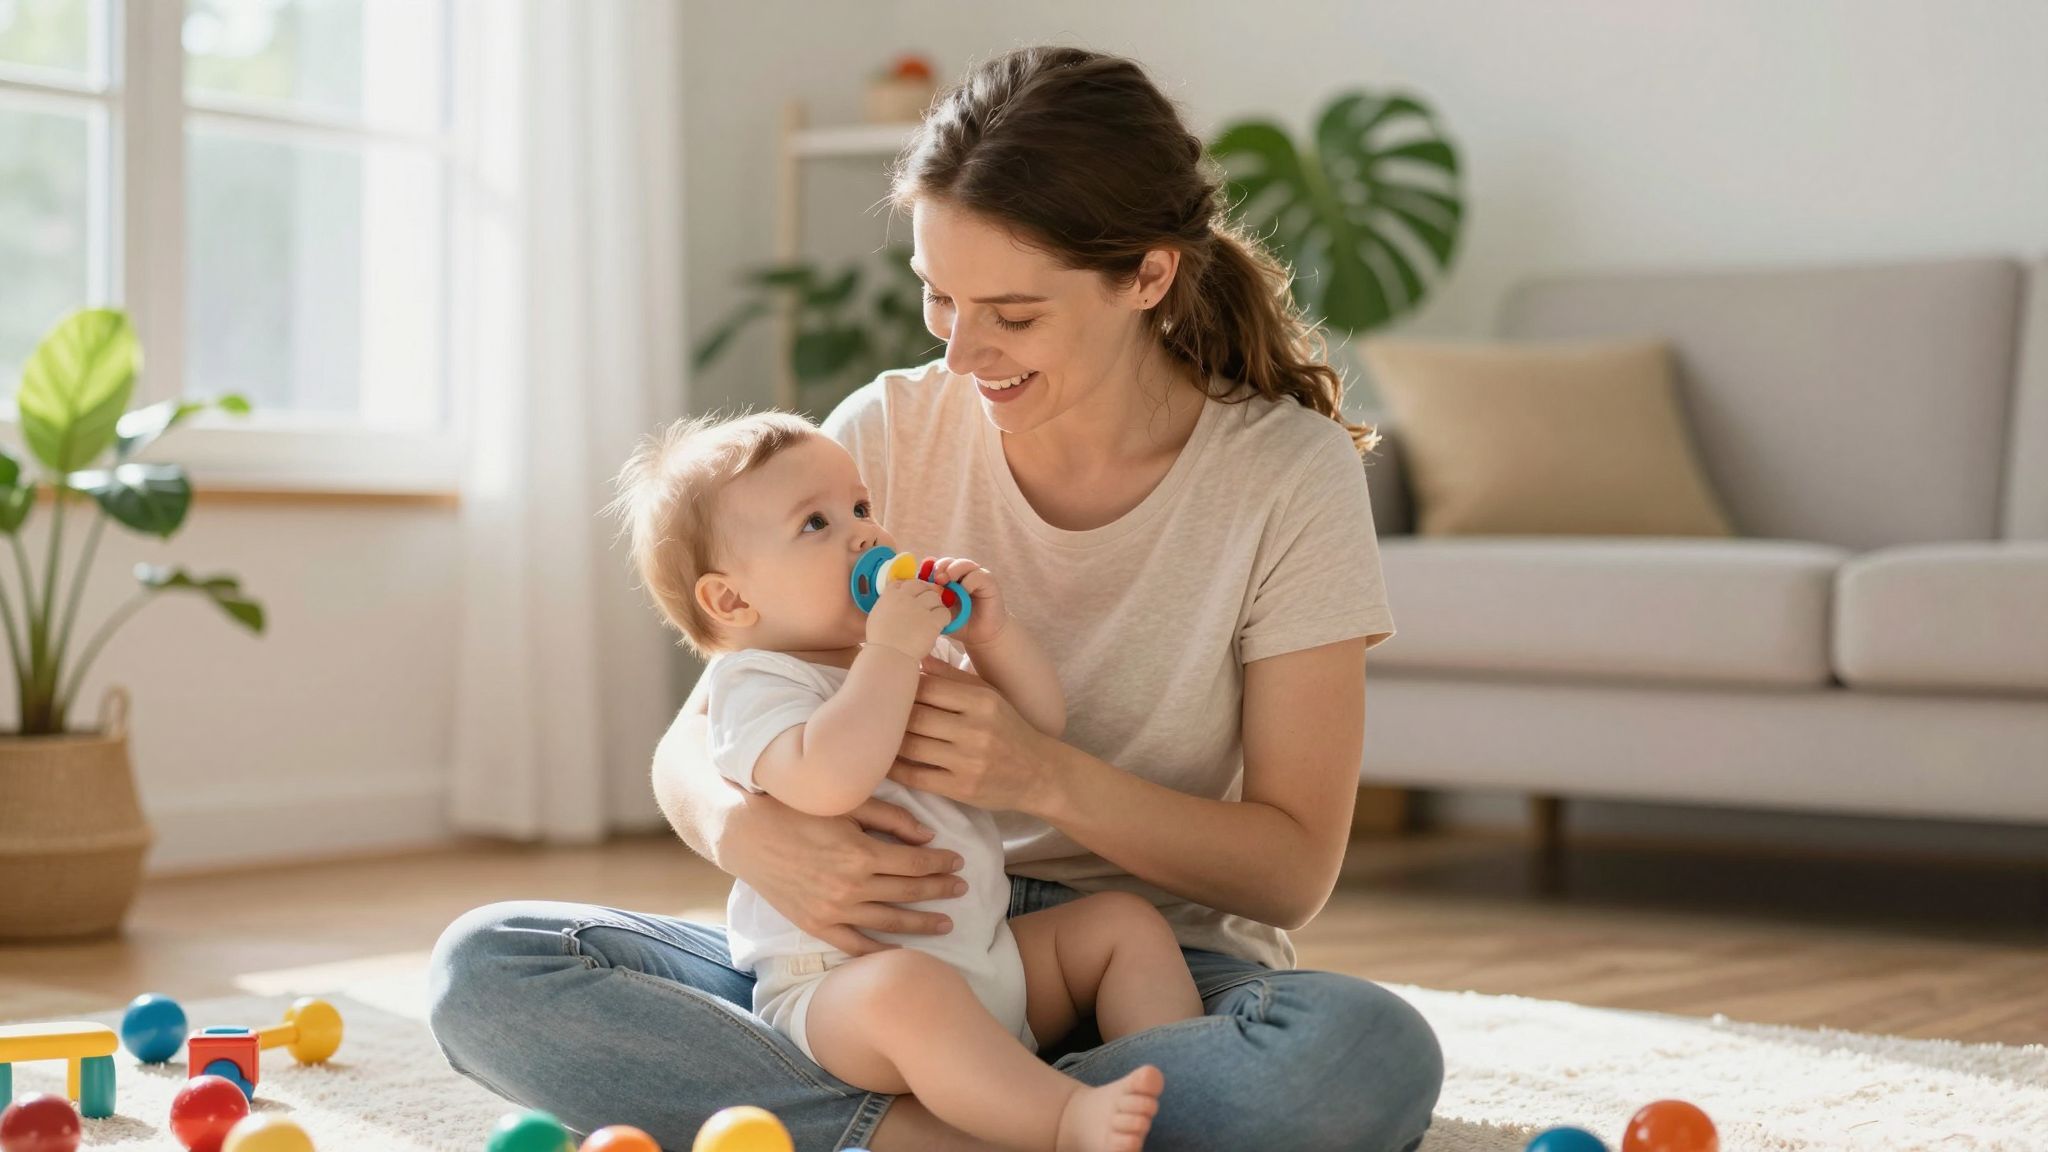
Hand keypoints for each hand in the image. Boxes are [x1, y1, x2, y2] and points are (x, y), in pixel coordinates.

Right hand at [725, 790, 966, 954]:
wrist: (746, 834)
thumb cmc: (796, 810)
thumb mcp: (846, 804)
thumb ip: (891, 818)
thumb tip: (928, 836)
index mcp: (861, 853)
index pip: (915, 863)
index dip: (941, 863)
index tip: (958, 861)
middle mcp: (851, 887)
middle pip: (909, 893)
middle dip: (940, 890)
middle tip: (962, 889)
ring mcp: (833, 911)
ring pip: (889, 922)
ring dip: (922, 924)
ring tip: (946, 924)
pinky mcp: (815, 925)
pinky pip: (854, 945)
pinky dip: (879, 951)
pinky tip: (900, 953)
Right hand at [866, 576, 948, 661]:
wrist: (889, 655)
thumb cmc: (880, 642)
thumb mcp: (876, 617)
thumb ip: (887, 605)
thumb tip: (894, 604)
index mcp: (890, 596)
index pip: (903, 583)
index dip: (910, 588)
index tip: (913, 596)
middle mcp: (905, 597)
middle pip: (921, 585)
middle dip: (926, 593)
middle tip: (928, 605)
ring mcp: (920, 608)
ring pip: (935, 597)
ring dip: (935, 605)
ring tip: (933, 617)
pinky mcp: (932, 620)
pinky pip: (944, 612)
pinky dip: (943, 618)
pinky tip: (939, 625)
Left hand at [889, 658, 1061, 814]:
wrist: (1041, 774)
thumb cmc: (1009, 729)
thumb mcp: (989, 697)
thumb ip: (952, 677)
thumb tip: (917, 657)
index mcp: (982, 701)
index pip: (928, 687)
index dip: (904, 687)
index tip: (891, 690)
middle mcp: (976, 729)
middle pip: (916, 716)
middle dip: (892, 715)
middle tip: (876, 714)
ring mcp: (969, 761)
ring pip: (912, 746)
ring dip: (890, 741)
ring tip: (877, 736)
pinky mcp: (962, 789)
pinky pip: (917, 777)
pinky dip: (896, 769)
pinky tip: (886, 762)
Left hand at [922, 557, 1010, 647]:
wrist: (981, 635)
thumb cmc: (959, 623)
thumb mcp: (940, 613)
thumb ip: (930, 602)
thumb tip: (913, 594)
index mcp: (947, 581)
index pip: (934, 567)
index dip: (927, 570)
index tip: (920, 579)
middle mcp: (961, 575)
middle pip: (947, 562)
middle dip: (938, 567)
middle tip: (934, 579)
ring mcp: (975, 576)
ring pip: (962, 564)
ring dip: (952, 569)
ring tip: (945, 580)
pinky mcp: (988, 582)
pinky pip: (977, 575)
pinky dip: (969, 581)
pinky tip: (965, 591)